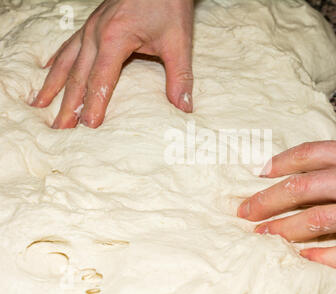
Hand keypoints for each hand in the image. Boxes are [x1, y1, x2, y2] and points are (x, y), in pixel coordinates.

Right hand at [31, 0, 193, 128]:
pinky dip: (57, 61)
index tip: (88, 126)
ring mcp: (90, 28)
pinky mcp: (92, 24)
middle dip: (68, 104)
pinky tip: (48, 70)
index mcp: (115, 38)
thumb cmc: (169, 5)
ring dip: (54, 86)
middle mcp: (96, 34)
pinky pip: (68, 45)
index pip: (101, 79)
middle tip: (60, 129)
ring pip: (67, 61)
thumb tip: (184, 107)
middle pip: (78, 75)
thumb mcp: (178, 41)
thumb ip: (180, 76)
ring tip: (40, 105)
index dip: (94, 104)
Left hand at [238, 132, 335, 268]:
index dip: (277, 164)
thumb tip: (318, 160)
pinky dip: (321, 256)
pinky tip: (302, 256)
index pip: (305, 156)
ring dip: (283, 229)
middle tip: (244, 210)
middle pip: (299, 190)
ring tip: (261, 233)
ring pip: (314, 222)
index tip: (258, 173)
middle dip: (265, 201)